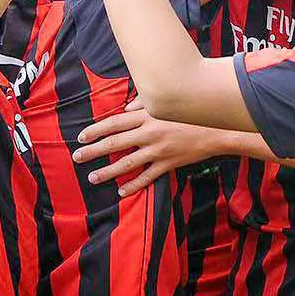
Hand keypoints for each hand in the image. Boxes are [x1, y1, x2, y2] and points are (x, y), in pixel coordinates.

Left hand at [73, 100, 222, 195]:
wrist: (217, 128)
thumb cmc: (190, 113)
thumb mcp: (166, 104)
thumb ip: (144, 105)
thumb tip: (125, 110)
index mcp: (147, 116)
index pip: (115, 123)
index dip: (96, 130)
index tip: (81, 136)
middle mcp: (149, 133)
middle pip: (115, 143)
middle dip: (94, 151)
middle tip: (78, 157)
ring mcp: (158, 150)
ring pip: (127, 163)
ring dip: (108, 171)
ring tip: (93, 177)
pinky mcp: (168, 163)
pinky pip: (147, 176)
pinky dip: (134, 185)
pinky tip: (121, 191)